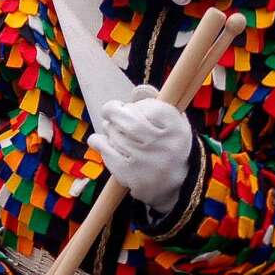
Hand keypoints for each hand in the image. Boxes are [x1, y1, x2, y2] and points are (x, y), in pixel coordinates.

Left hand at [88, 85, 192, 214]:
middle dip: (113, 111)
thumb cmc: (166, 143)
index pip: (149, 106)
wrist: (175, 183)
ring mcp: (145, 161)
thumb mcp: (170, 122)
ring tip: (116, 132)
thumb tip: (138, 90)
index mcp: (176, 128)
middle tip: (111, 113)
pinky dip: (98, 141)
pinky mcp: (129, 174)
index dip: (135, 105)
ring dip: (109, 128)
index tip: (130, 108)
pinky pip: (104, 148)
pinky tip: (102, 141)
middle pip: (128, 119)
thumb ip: (153, 101)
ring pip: (114, 133)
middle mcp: (163, 145)